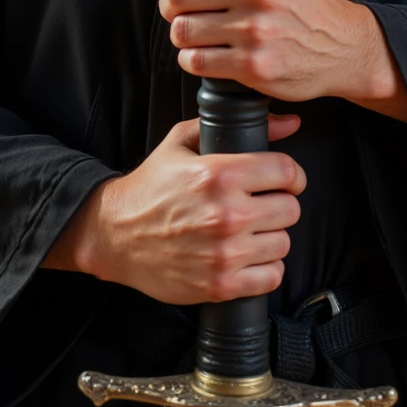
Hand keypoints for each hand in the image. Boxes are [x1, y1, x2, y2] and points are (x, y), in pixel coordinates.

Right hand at [42, 115, 304, 301]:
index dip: (291, 175)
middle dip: (279, 205)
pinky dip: (264, 269)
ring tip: (251, 231)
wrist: (115, 234)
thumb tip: (289, 122)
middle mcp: (226, 214)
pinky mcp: (220, 284)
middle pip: (290, 210)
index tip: (285, 181)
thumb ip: (235, 127)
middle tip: (262, 206)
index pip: (287, 171)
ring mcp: (224, 253)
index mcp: (219, 174)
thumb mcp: (183, 142)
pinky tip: (247, 257)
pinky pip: (271, 277)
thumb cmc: (150, 187)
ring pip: (283, 243)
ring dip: (271, 237)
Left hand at [150, 0, 406, 123]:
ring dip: (182, 32)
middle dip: (170, 0)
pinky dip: (193, 59)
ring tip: (196, 31)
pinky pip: (195, 61)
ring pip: (182, 29)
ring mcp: (255, 31)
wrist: (346, 49)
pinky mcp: (253, 66)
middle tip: (180, 5)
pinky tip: (207, 54)